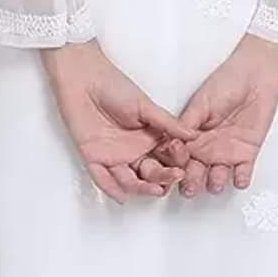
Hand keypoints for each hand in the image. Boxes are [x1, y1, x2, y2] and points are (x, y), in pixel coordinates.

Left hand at [39, 39, 197, 203]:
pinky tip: (122, 197)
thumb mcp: (146, 106)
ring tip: (155, 190)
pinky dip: (111, 189)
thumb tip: (193, 135)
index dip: (176, 164)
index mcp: (149, 138)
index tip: (184, 167)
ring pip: (130, 180)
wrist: (84, 79)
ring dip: (143, 187)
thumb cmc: (114, 86)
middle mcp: (133, 151)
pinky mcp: (94, 158)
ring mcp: (114, 156)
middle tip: (174, 178)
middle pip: (151, 173)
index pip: (166, 158)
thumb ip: (168, 123)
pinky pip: (102, 178)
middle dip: (163, 177)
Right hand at [136, 33, 277, 196]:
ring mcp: (226, 153)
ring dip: (215, 183)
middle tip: (190, 186)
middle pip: (195, 173)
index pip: (179, 158)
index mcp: (192, 137)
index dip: (176, 165)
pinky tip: (239, 179)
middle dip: (191, 183)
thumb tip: (172, 143)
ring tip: (215, 182)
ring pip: (217, 178)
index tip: (176, 167)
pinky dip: (241, 179)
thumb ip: (187, 124)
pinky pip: (243, 173)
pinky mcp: (246, 154)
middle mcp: (206, 149)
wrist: (255, 77)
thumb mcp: (201, 103)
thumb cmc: (226, 83)